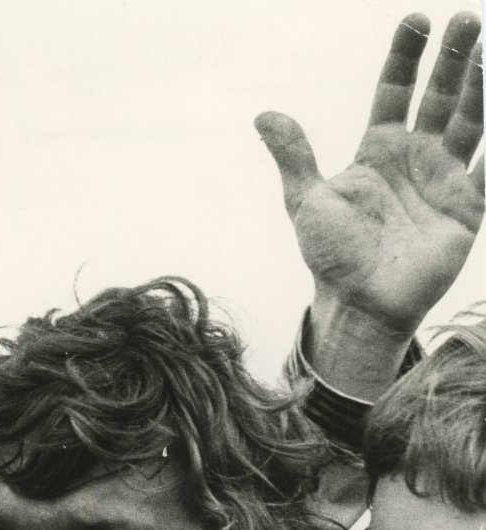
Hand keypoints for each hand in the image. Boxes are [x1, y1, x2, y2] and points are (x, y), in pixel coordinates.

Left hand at [258, 13, 482, 353]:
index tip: (415, 19)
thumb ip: (294, 156)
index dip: (405, 57)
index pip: (395, 92)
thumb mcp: (307, 201)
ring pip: (469, 121)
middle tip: (464, 19)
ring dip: (480, 84)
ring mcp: (443, 181)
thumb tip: (263, 115)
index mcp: (378, 153)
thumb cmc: (330, 256)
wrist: (359, 304)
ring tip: (484, 45)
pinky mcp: (466, 208)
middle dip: (451, 59)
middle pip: (438, 97)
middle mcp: (414, 160)